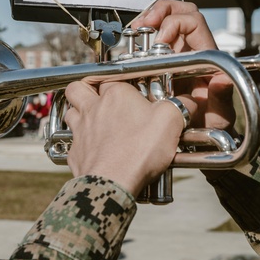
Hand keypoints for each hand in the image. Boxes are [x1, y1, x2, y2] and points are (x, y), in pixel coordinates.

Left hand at [63, 80, 192, 196]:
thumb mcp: (170, 122)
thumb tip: (189, 101)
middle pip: (78, 88)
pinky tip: (92, 149)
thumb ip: (180, 106)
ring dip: (78, 113)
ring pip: (70, 112)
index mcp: (116, 94)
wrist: (113, 182)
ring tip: (93, 120)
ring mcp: (81, 130)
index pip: (112, 77)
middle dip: (85, 90)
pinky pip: (72, 141)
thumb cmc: (140, 149)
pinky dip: (80, 143)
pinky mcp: (75, 152)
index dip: (122, 84)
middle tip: (98, 97)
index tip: (134, 94)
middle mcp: (94, 107)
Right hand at [135, 0, 235, 130]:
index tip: (159, 41)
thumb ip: (221, 99)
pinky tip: (132, 45)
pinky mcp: (163, 59)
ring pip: (166, 18)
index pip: (194, 22)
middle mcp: (193, 49)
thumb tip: (221, 80)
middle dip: (161, 10)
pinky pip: (153, 37)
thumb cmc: (211, 124)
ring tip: (134, 30)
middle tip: (143, 24)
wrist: (201, 136)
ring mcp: (178, 52)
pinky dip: (141, 35)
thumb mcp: (218, 115)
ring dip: (148, 19)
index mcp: (207, 55)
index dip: (175, 23)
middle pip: (182, 10)